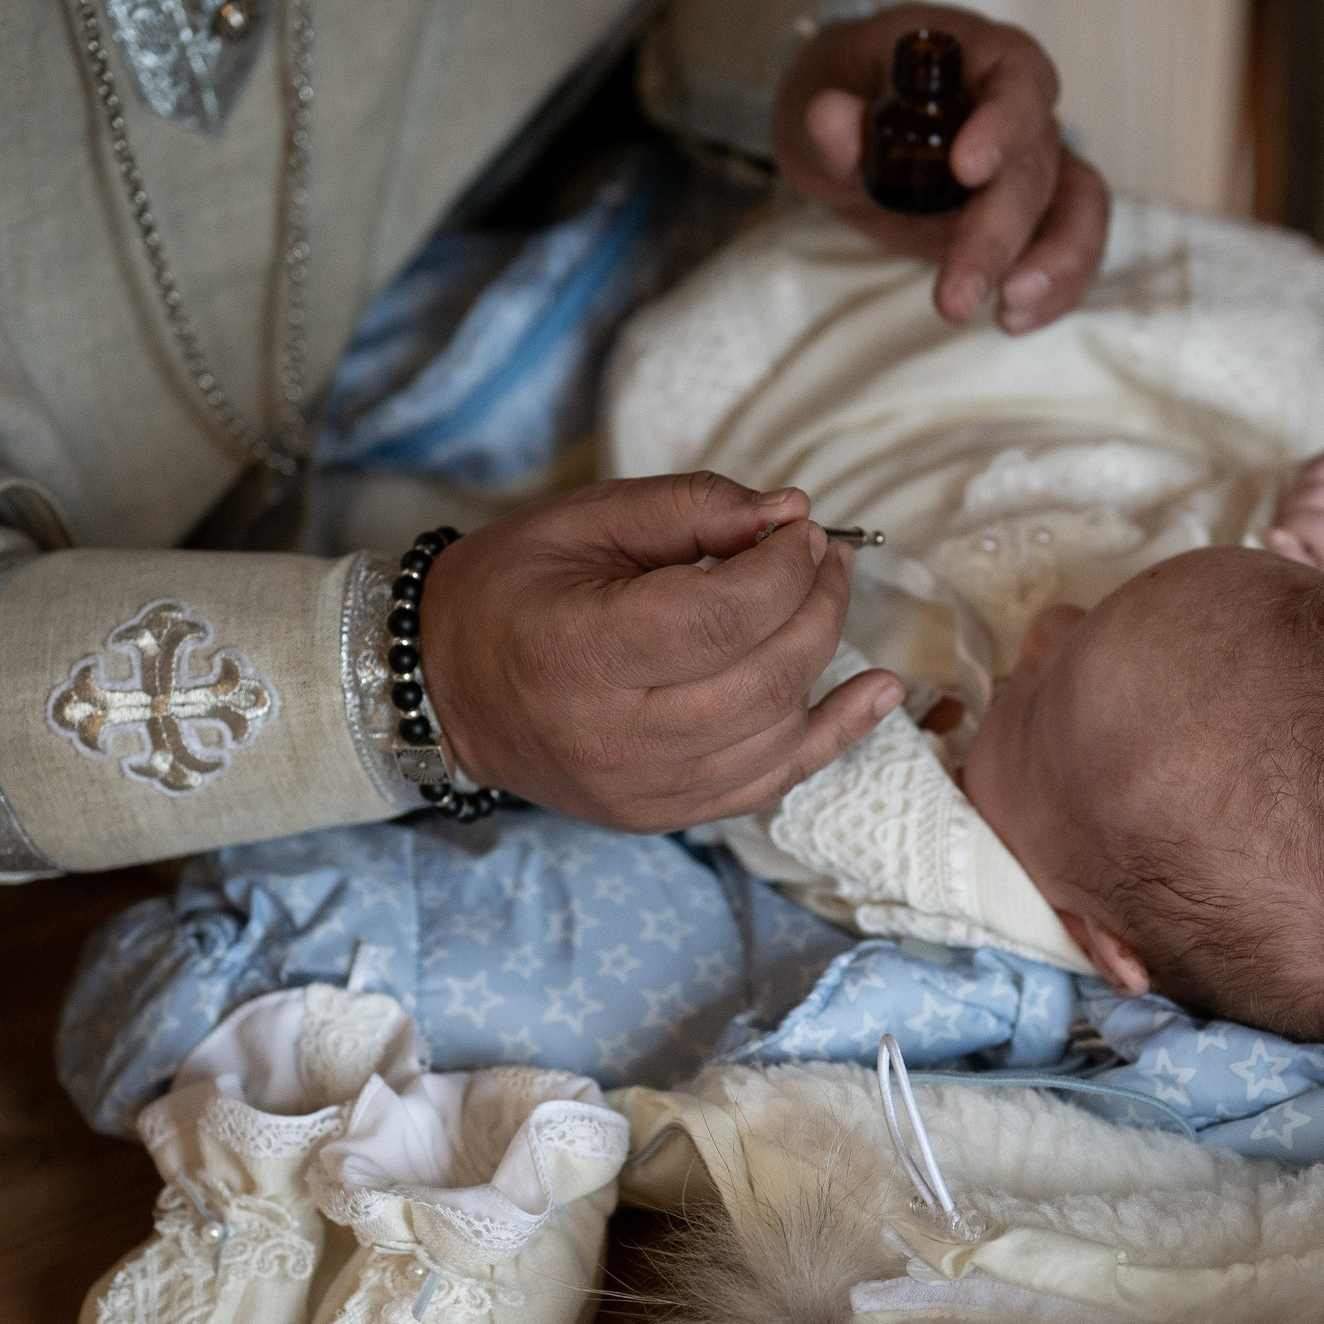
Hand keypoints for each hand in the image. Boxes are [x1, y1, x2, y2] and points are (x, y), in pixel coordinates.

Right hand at [417, 473, 902, 831]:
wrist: (445, 688)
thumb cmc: (512, 588)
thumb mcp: (585, 520)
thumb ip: (690, 509)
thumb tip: (790, 512)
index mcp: (582, 652)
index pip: (724, 616)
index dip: (785, 568)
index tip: (802, 529)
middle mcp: (615, 736)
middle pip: (764, 676)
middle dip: (818, 604)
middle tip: (826, 556)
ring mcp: (643, 788)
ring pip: (778, 731)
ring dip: (826, 658)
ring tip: (827, 598)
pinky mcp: (663, 814)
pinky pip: (771, 781)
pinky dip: (834, 735)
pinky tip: (878, 693)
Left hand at [771, 3, 1110, 334]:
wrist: (854, 118)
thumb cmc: (844, 93)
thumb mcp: (815, 97)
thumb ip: (826, 117)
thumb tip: (831, 118)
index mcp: (974, 57)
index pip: (1016, 75)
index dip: (1005, 121)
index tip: (968, 169)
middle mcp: (1019, 106)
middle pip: (1036, 164)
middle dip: (1000, 234)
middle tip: (956, 294)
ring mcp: (1035, 159)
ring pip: (1079, 204)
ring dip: (1054, 264)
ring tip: (1008, 311)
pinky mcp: (1035, 211)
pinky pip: (1071, 243)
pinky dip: (1056, 287)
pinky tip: (1012, 320)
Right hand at [1265, 449, 1323, 575]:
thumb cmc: (1319, 566)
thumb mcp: (1304, 572)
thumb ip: (1289, 558)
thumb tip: (1276, 534)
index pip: (1318, 524)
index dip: (1292, 524)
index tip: (1287, 534)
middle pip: (1318, 493)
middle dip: (1294, 504)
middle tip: (1291, 519)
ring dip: (1303, 482)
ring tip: (1300, 503)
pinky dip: (1317, 468)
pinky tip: (1313, 488)